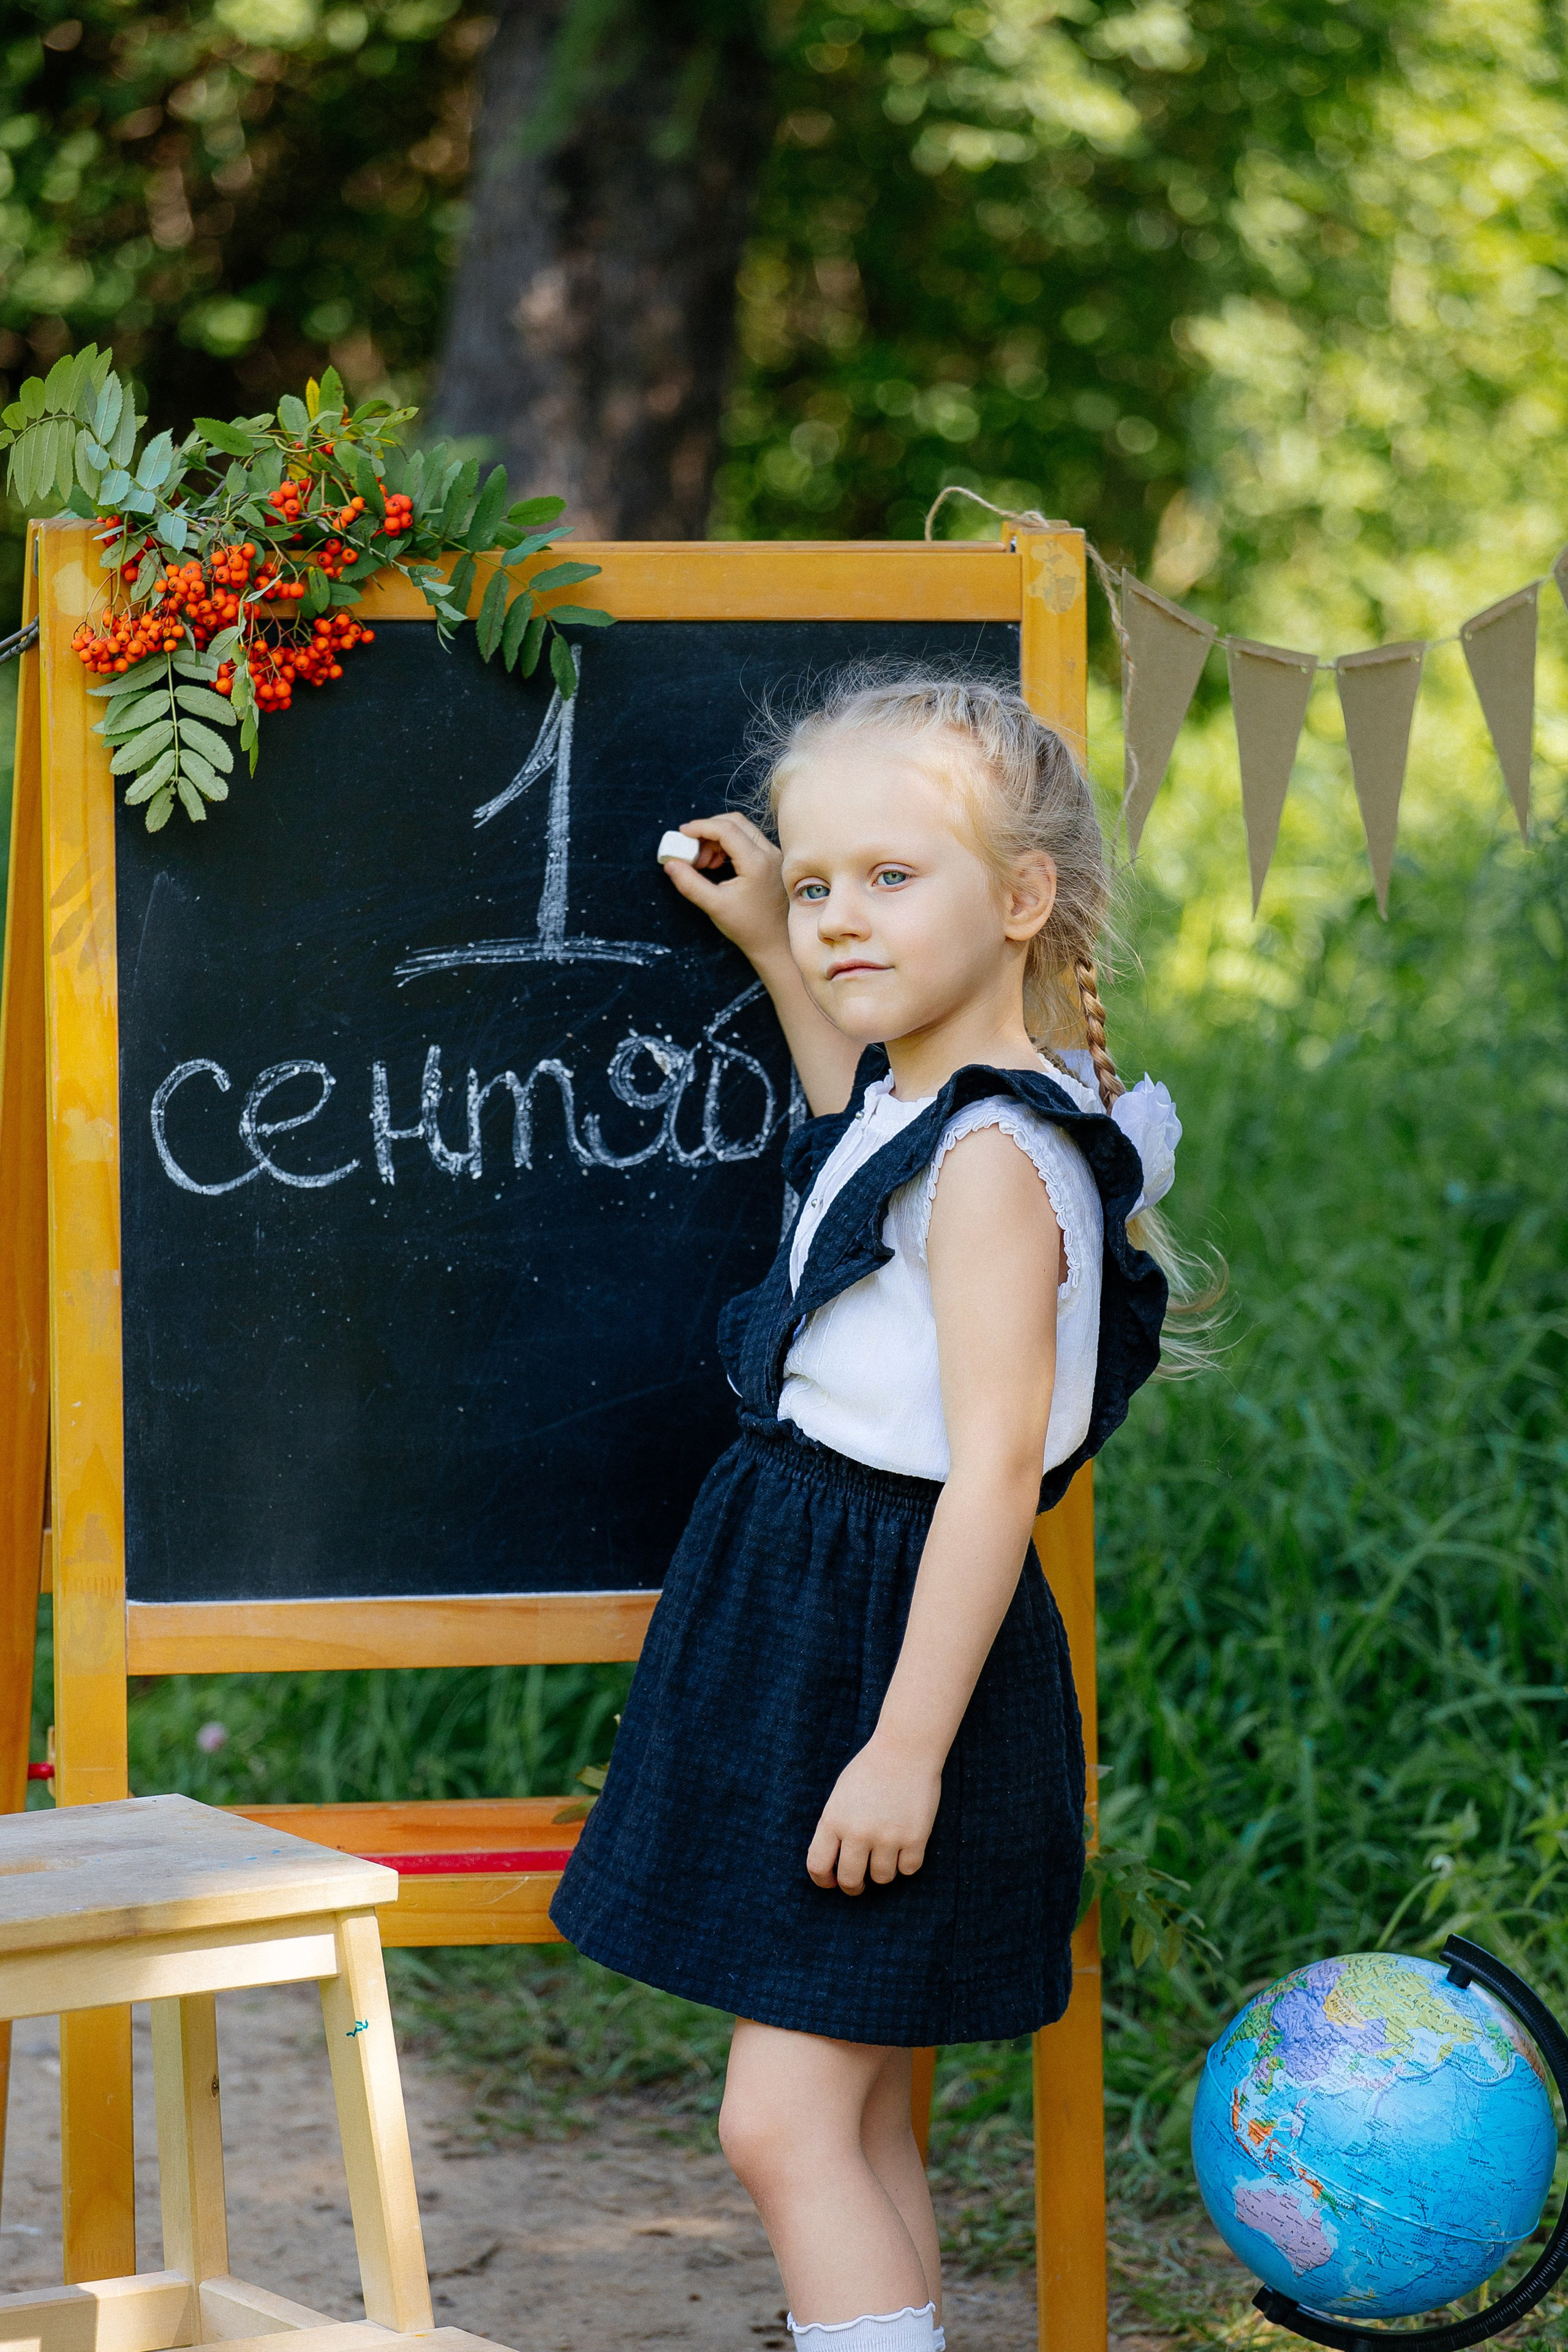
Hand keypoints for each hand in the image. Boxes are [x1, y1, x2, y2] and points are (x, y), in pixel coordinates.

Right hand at [662, 813, 789, 969]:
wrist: (776, 943)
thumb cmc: (748, 928)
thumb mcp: (714, 906)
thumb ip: (690, 884)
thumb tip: (670, 864)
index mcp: (757, 862)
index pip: (726, 829)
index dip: (700, 827)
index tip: (682, 833)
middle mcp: (769, 853)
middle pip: (734, 822)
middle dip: (708, 831)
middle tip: (692, 850)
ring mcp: (774, 855)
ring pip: (742, 830)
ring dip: (717, 838)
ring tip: (704, 863)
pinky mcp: (773, 860)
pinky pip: (748, 840)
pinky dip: (728, 845)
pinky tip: (717, 864)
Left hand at [806, 1734, 941, 1894]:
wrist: (904, 1750)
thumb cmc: (870, 1771)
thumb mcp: (840, 1797)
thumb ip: (834, 1830)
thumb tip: (834, 1867)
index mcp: (834, 1820)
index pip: (818, 1865)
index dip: (823, 1881)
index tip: (832, 1882)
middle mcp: (858, 1832)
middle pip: (850, 1880)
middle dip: (853, 1887)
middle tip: (859, 1884)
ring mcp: (887, 1836)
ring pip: (882, 1878)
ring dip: (883, 1871)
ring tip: (886, 1852)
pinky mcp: (914, 1838)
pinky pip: (908, 1869)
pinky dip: (906, 1863)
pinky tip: (905, 1846)